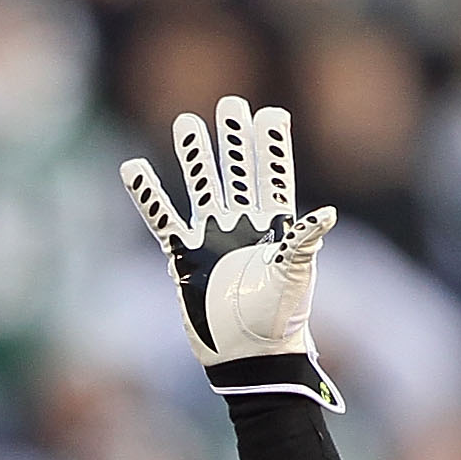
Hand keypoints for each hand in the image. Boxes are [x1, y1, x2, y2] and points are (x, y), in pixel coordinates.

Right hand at [121, 96, 342, 409]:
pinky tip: (133, 169)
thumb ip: (305, 241)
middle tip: (230, 103)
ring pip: (201, 187)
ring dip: (195, 157)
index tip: (270, 114)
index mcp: (275, 225)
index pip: (273, 175)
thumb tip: (327, 214)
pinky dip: (148, 196)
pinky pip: (161, 219)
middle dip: (234, 139)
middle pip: (237, 172)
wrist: (248, 355)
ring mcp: (212, 239)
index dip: (271, 146)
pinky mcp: (184, 258)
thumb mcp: (295, 276)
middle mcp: (243, 225)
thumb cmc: (279, 318)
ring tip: (187, 123)